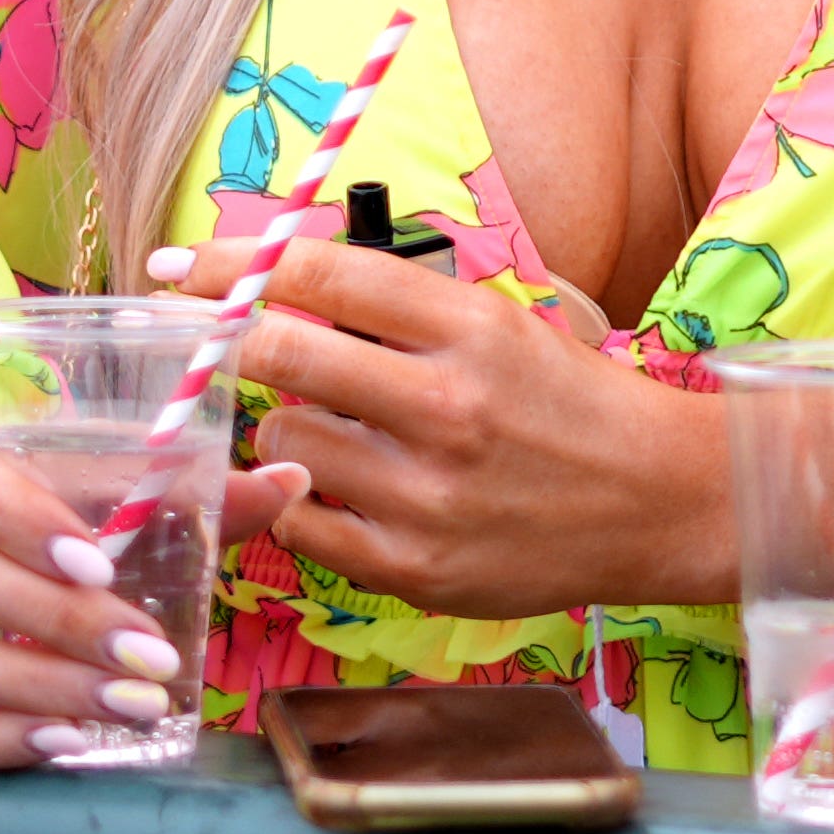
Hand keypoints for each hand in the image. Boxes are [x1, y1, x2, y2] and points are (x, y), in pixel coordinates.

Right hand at [0, 414, 309, 771]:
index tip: (102, 561)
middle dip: (59, 622)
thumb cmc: (8, 501)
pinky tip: (67, 743)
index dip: (22, 518)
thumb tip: (289, 481)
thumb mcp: (68, 478)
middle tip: (154, 655)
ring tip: (133, 706)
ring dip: (39, 690)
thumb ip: (166, 486)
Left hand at [153, 229, 725, 621]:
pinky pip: (302, 525)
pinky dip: (306, 503)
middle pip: (282, 351)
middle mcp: (447, 406)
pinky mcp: (415, 570)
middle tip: (209, 342)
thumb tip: (278, 287)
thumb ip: (400, 311)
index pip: (322, 275)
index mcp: (471, 328)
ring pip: (281, 441)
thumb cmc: (570, 405)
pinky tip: (348, 491)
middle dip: (227, 340)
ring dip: (286, 429)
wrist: (659, 500)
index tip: (174, 266)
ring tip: (334, 433)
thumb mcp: (503, 326)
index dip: (232, 263)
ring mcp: (427, 495)